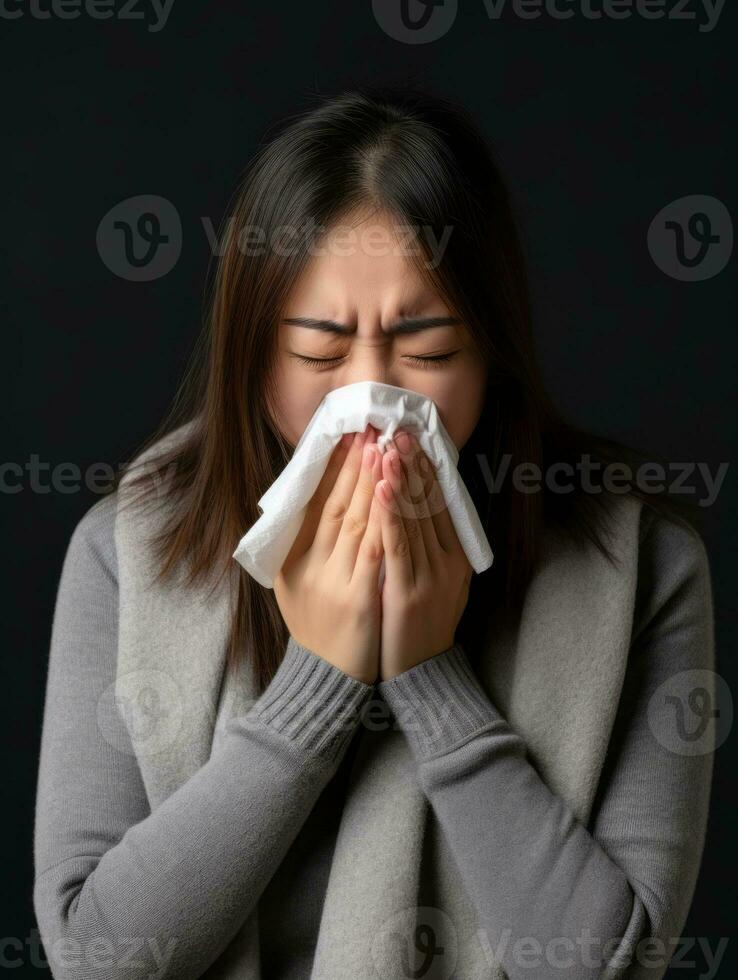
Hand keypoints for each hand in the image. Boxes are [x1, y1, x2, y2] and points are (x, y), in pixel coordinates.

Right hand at [274, 426, 384, 684]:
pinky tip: (393, 496)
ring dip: (372, 483)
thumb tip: (312, 501)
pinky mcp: (357, 601)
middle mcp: (309, 567)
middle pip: (337, 505)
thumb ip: (302, 546)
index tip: (349, 438)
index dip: (334, 469)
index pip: (316, 503)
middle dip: (357, 466)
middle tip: (372, 431)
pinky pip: (375, 553)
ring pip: (356, 522)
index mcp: (294, 559)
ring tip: (385, 450)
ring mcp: (333, 584)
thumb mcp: (297, 584)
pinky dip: (384, 522)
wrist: (325, 680)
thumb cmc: (317, 627)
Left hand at [374, 429, 472, 680]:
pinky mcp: (408, 592)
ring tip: (388, 446)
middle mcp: (447, 561)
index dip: (426, 469)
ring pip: (414, 518)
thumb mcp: (440, 584)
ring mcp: (430, 576)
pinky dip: (389, 513)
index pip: (441, 504)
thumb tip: (423, 508)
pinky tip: (380, 487)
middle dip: (413, 464)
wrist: (422, 676)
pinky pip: (398, 545)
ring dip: (399, 479)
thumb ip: (434, 549)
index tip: (413, 437)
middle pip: (429, 504)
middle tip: (398, 428)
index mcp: (455, 557)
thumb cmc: (422, 628)